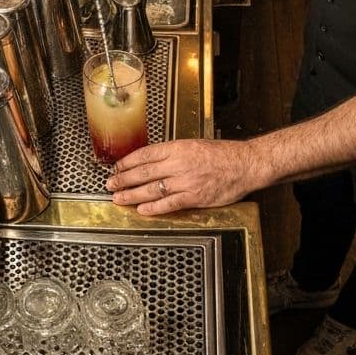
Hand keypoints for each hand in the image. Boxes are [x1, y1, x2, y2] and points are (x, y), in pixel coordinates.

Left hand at [106, 138, 254, 215]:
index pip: (145, 154)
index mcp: (178, 147)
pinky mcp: (194, 197)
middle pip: (144, 172)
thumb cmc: (223, 154)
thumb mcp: (194, 144)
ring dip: (132, 195)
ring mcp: (186, 181)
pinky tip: (141, 210)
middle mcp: (179, 163)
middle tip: (110, 184)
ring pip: (152, 189)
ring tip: (119, 198)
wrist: (244, 164)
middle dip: (124, 179)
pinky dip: (153, 208)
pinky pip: (168, 204)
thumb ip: (174, 152)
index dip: (128, 162)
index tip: (117, 167)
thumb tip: (153, 160)